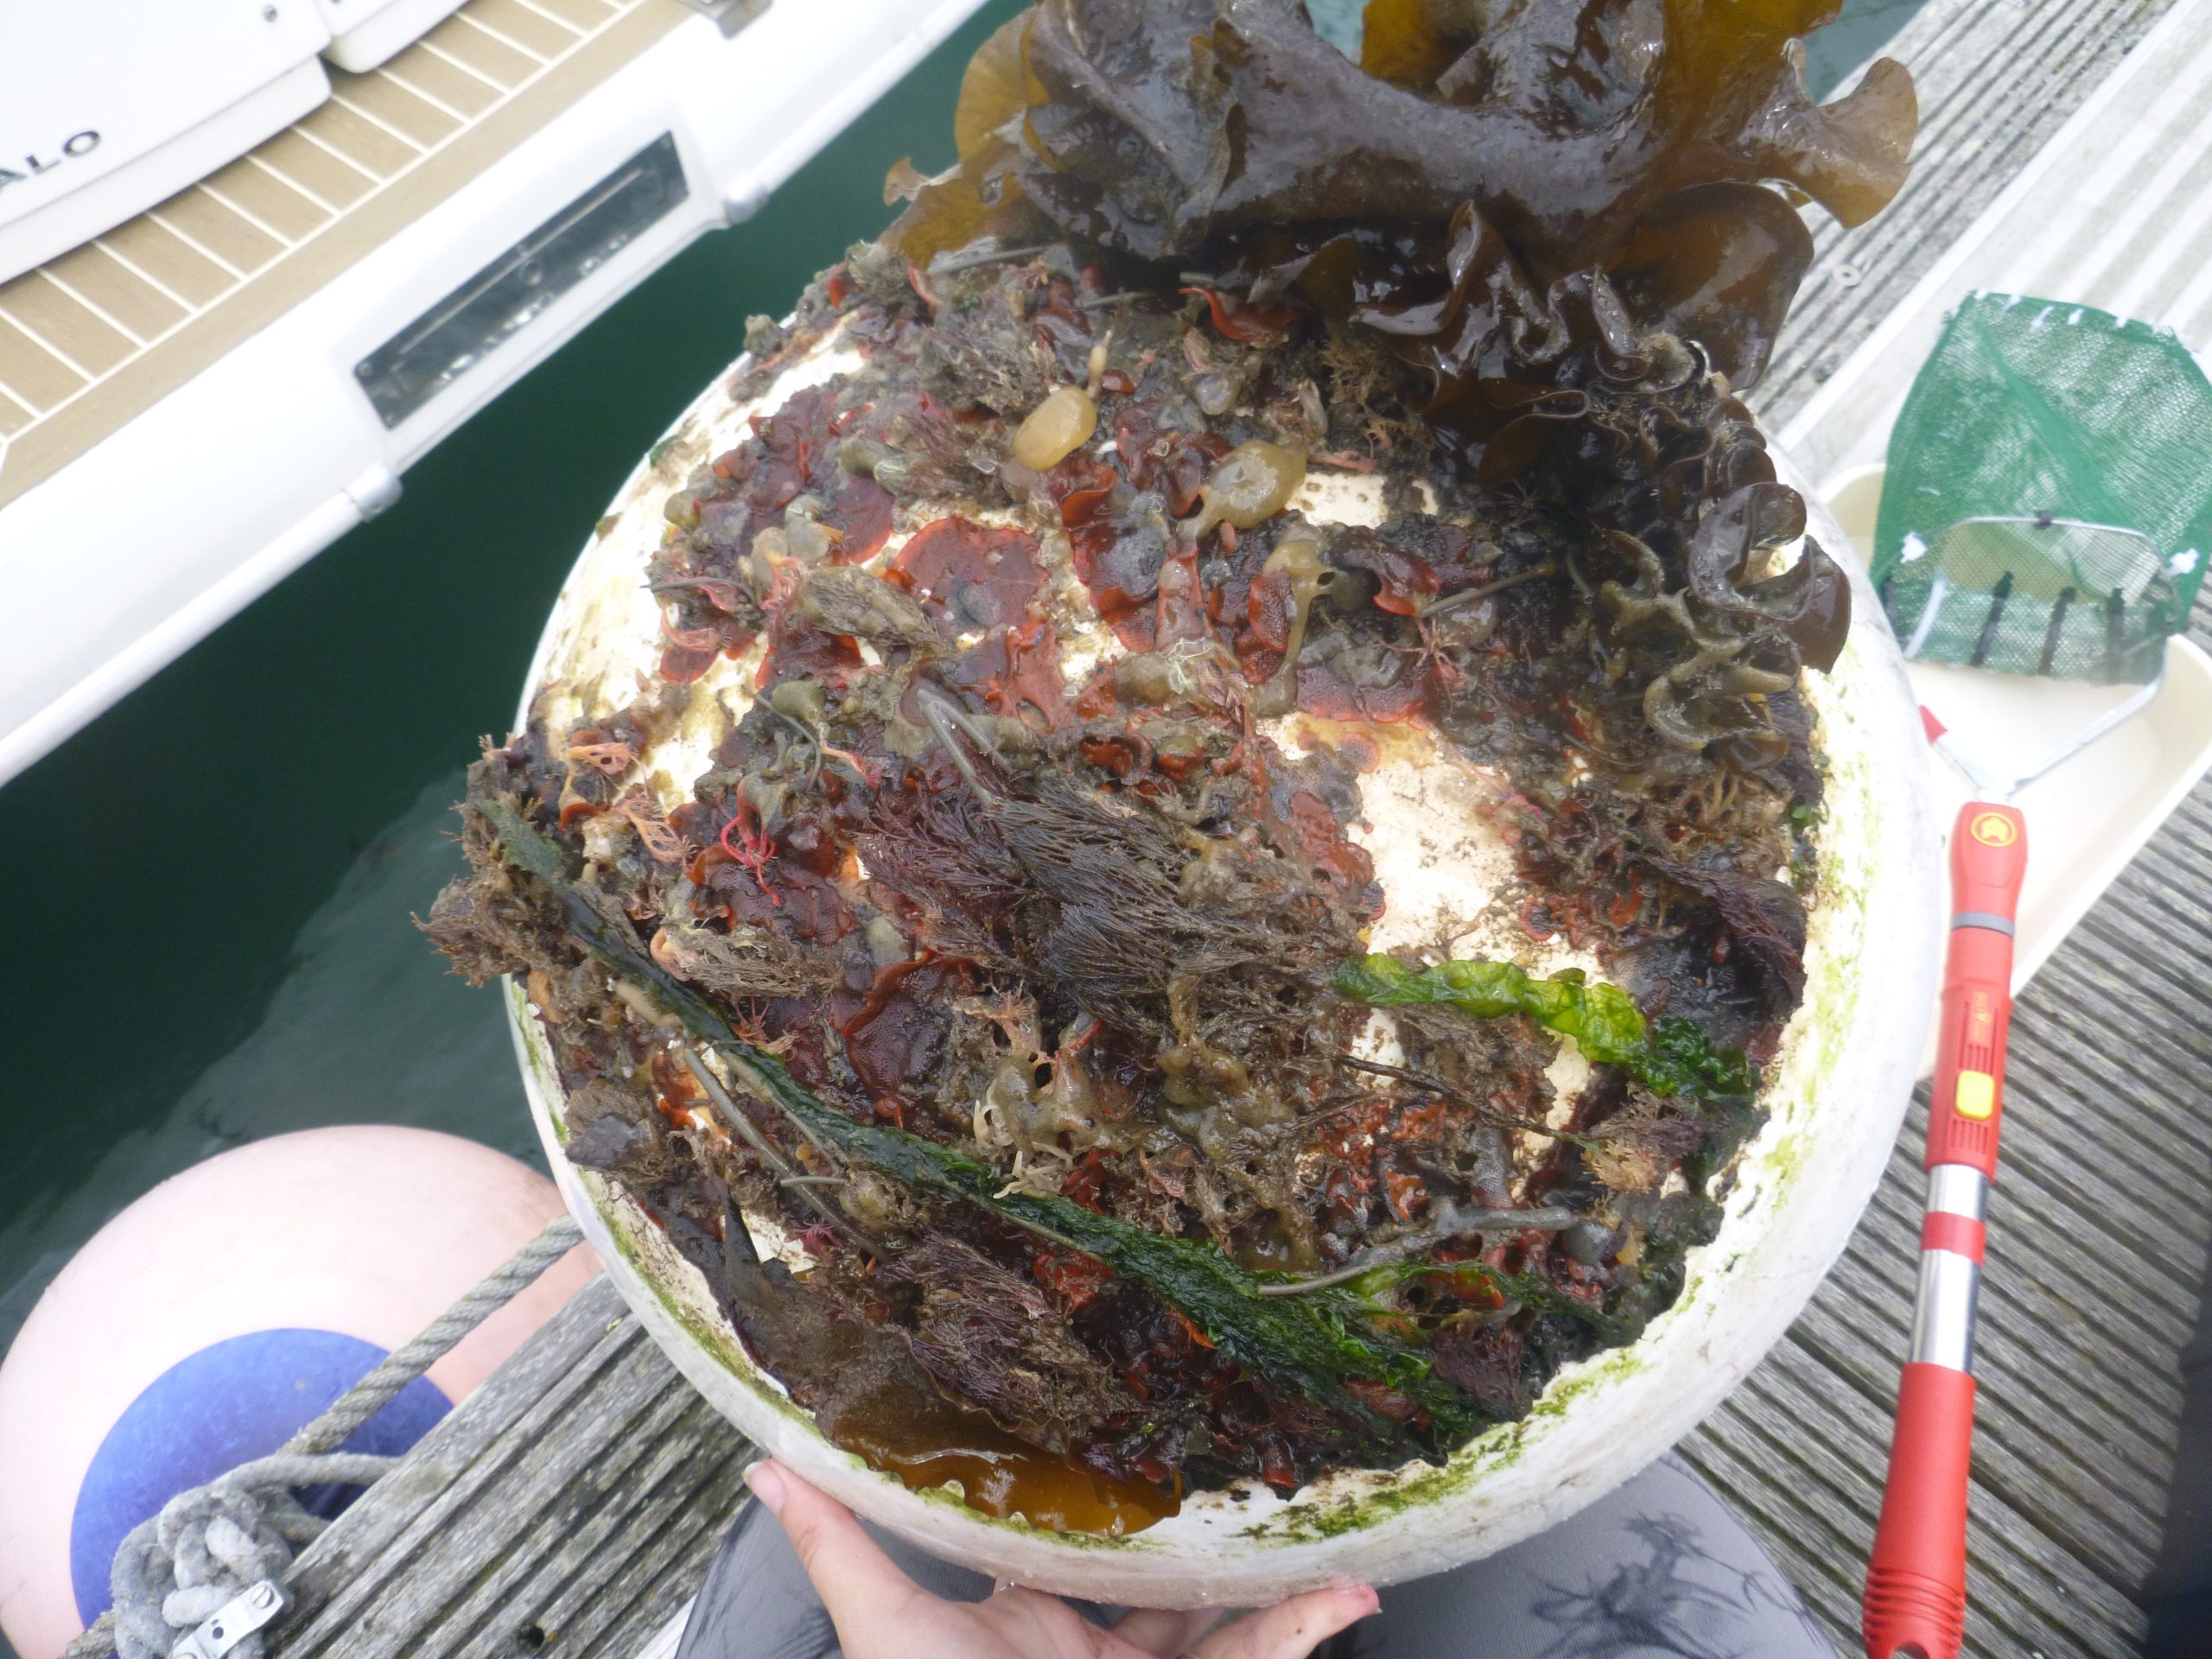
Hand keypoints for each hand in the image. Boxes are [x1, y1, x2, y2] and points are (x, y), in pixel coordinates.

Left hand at [744, 1459, 1377, 1658]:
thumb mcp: (885, 1624)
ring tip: (1338, 1535)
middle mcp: (1096, 1648)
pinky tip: (1345, 1593)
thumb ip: (840, 1545)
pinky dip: (1305, 1631)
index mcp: (1030, 1616)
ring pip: (1232, 1624)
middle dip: (1227, 1534)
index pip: (1084, 1541)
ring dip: (1290, 1583)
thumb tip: (767, 1468)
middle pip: (1174, 1578)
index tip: (1156, 1427)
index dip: (1122, 1491)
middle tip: (1270, 1472)